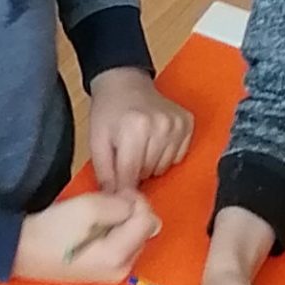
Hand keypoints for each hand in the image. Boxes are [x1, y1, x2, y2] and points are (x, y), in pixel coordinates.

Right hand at [16, 190, 160, 284]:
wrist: (22, 251)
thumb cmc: (52, 230)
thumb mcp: (90, 208)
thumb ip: (122, 206)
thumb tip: (138, 209)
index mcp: (118, 258)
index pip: (148, 219)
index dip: (134, 201)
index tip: (112, 195)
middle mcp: (121, 271)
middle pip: (144, 230)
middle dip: (129, 213)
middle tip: (102, 205)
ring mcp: (113, 274)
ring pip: (134, 236)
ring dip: (121, 222)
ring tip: (95, 218)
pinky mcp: (104, 272)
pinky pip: (122, 245)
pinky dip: (114, 232)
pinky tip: (93, 230)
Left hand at [85, 67, 194, 191]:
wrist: (124, 84)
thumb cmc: (108, 112)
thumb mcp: (97, 142)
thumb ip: (105, 173)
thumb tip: (115, 200)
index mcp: (135, 129)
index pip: (131, 175)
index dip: (122, 187)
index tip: (117, 191)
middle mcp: (160, 125)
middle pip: (148, 172)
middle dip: (135, 171)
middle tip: (126, 155)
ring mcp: (176, 124)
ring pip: (164, 167)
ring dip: (150, 163)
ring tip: (140, 147)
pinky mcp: (187, 123)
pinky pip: (178, 156)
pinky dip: (165, 155)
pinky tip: (155, 142)